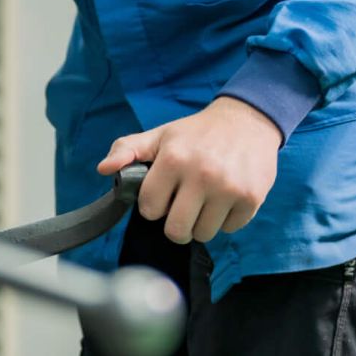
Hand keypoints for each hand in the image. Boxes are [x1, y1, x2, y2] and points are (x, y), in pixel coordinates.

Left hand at [97, 97, 281, 243]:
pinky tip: (225, 198)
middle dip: (175, 224)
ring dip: (201, 223)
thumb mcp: (160, 135)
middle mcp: (201, 174)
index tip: (162, 194)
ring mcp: (228, 188)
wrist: (247, 121)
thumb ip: (127, 150)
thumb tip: (103, 168)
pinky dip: (225, 220)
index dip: (153, 205)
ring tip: (204, 201)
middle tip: (181, 208)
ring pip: (203, 234)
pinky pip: (229, 229)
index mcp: (173, 159)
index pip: (150, 209)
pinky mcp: (251, 198)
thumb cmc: (196, 133)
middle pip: (176, 231)